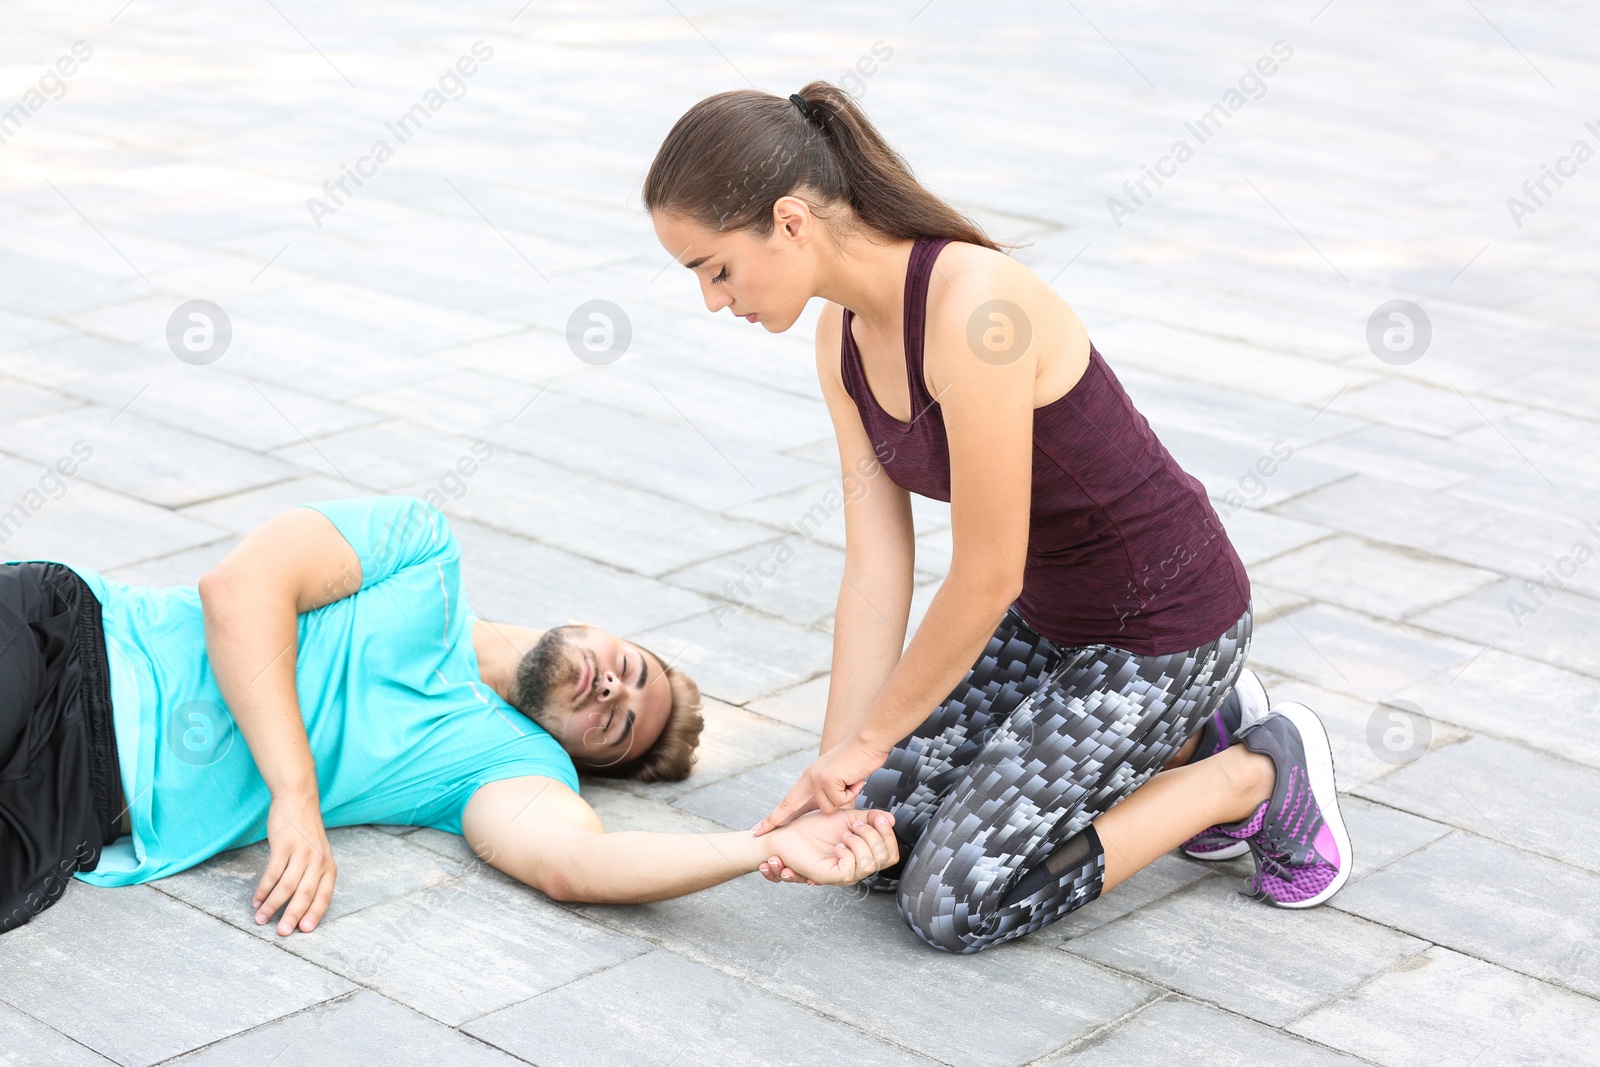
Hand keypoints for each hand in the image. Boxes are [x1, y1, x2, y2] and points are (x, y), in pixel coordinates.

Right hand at [252, 792, 336, 935]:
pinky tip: (256, 900)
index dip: (314, 914)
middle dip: (293, 916)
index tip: (305, 931)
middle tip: (282, 934)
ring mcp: (301, 853)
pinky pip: (272, 873)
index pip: (324, 895)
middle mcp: (318, 861)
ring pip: (286, 886)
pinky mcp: (284, 846)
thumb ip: (314, 876)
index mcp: (329, 866)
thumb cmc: (306, 832)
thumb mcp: (318, 854)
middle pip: (305, 894)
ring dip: (272, 905)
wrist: (298, 800)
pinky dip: (263, 889)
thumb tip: (303, 905)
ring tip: (261, 919)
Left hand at [752, 736, 889, 835]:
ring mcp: (816, 779)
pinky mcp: (827, 780)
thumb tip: (826, 810)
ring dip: (845, 798)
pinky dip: (852, 792)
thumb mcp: (838, 778)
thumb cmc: (858, 760)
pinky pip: (840, 801)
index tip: (759, 828)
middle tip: (756, 831)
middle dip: (773, 820)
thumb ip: (828, 792)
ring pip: (829, 808)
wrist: (868, 742)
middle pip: (793, 805)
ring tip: (850, 781)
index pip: (788, 800)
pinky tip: (854, 778)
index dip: (774, 816)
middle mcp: (809, 778)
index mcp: (810, 777)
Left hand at [758, 809, 897, 885]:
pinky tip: (838, 846)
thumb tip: (891, 819)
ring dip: (860, 844)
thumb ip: (870, 817)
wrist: (788, 833)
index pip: (891, 853)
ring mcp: (845, 873)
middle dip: (874, 836)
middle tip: (854, 826)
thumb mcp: (849, 816)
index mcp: (864, 854)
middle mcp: (857, 867)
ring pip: (870, 865)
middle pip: (884, 859)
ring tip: (844, 835)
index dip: (888, 835)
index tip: (876, 818)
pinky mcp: (830, 876)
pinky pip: (850, 872)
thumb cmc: (816, 826)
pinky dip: (849, 855)